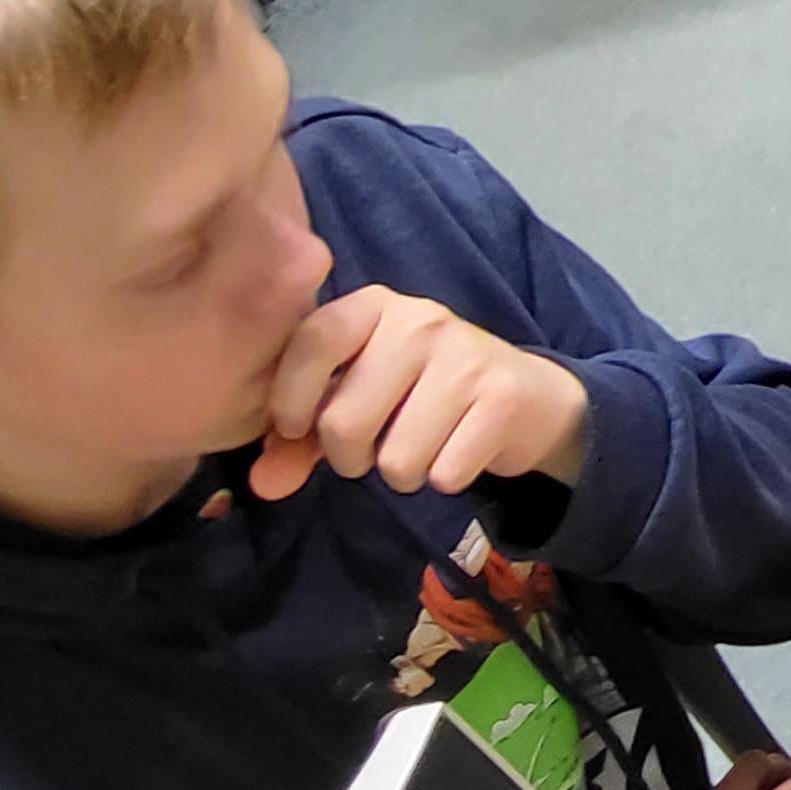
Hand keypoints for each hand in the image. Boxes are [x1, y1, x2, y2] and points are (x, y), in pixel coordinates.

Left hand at [251, 286, 589, 501]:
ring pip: (396, 458)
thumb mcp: (359, 398)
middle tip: (372, 450)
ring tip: (419, 449)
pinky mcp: (502, 395)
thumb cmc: (423, 394)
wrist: (526, 396)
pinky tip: (457, 452)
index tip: (293, 428)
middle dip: (349, 458)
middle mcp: (420, 320)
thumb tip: (264, 483)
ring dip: (400, 475)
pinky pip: (444, 473)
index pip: (314, 339)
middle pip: (344, 421)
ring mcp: (465, 355)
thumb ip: (302, 438)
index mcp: (375, 306)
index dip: (290, 396)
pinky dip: (444, 479)